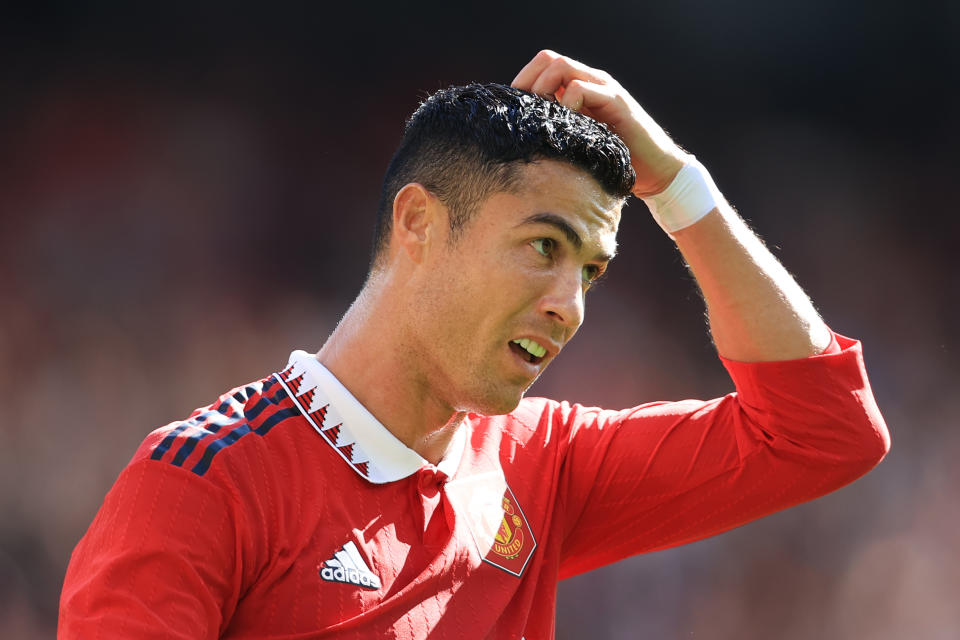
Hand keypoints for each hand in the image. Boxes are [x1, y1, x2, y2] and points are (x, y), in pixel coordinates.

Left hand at [511, 50, 687, 197]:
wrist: (656, 171)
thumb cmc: (612, 161)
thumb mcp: (576, 141)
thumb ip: (556, 129)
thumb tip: (519, 134)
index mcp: (578, 88)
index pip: (542, 65)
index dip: (523, 82)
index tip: (513, 111)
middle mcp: (591, 82)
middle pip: (548, 59)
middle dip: (529, 83)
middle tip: (526, 114)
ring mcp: (604, 89)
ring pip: (562, 67)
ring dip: (544, 89)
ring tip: (544, 118)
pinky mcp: (616, 102)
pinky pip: (581, 88)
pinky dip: (566, 104)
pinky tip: (566, 128)